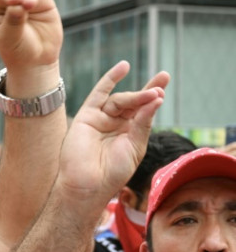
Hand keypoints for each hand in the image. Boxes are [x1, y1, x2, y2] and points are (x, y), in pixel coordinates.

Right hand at [57, 62, 169, 202]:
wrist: (88, 184)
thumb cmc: (113, 172)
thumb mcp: (135, 146)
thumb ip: (143, 123)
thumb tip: (155, 99)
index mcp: (130, 133)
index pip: (144, 109)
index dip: (153, 95)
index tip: (164, 79)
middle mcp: (116, 124)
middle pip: (133, 102)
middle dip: (147, 94)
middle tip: (160, 90)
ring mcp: (101, 119)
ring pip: (120, 100)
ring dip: (136, 96)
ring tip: (152, 94)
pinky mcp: (86, 116)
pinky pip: (99, 94)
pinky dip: (110, 79)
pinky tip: (124, 67)